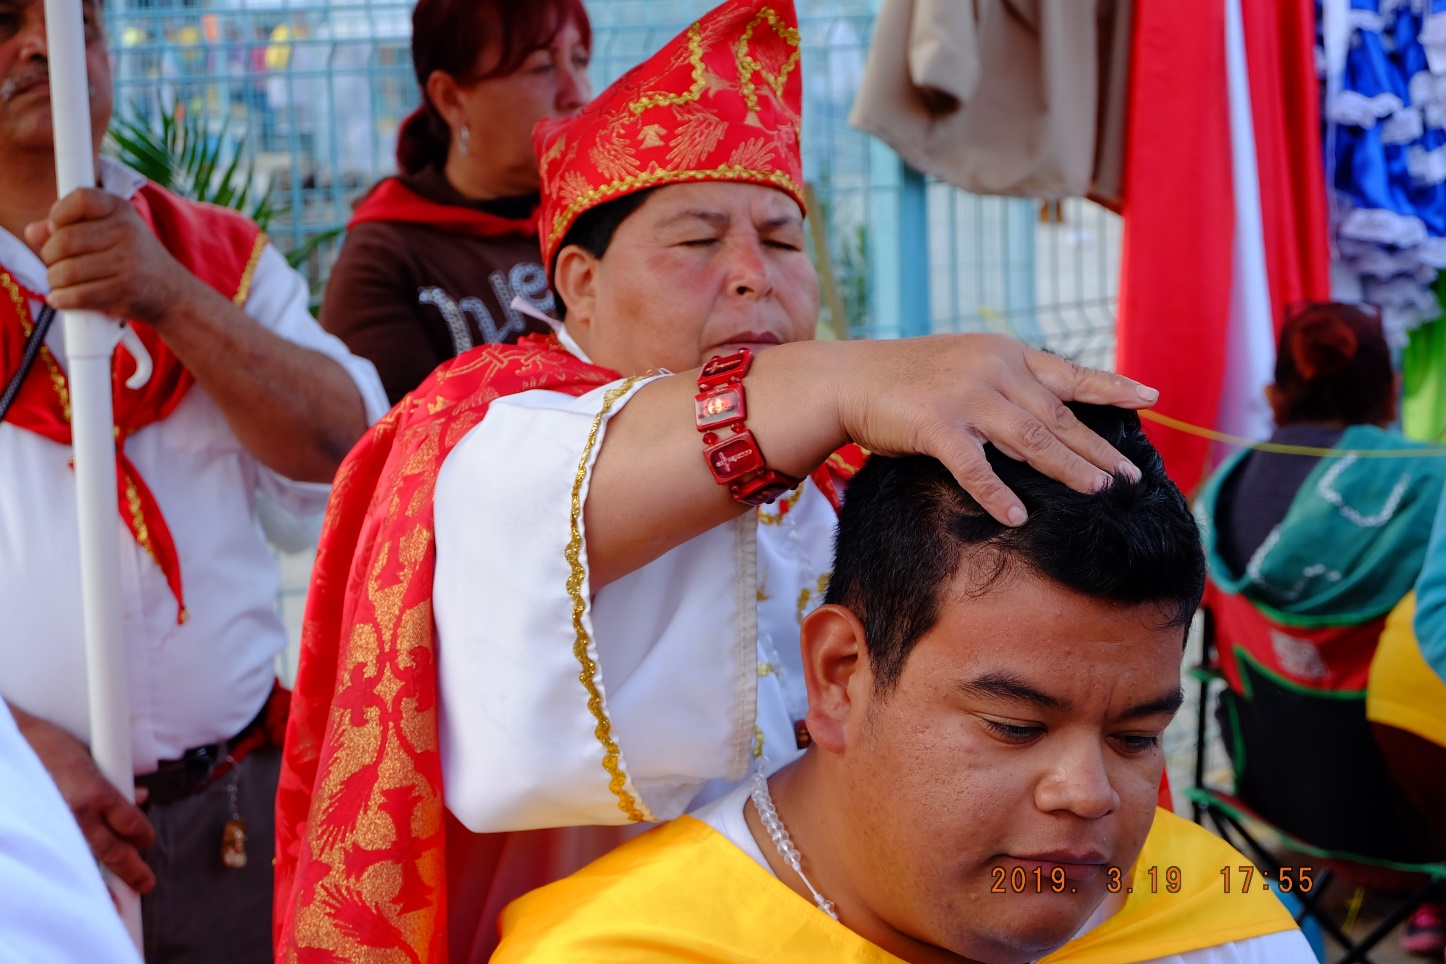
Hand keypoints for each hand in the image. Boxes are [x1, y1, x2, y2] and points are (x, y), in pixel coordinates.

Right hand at [12, 707, 156, 893]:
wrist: (13, 745)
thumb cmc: (49, 747)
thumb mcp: (90, 758)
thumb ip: (115, 782)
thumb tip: (138, 797)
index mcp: (97, 792)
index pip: (131, 823)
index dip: (143, 835)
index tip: (146, 841)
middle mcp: (79, 813)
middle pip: (114, 851)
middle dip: (132, 870)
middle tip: (144, 883)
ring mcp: (57, 825)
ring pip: (89, 860)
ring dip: (104, 880)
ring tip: (118, 899)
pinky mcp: (39, 830)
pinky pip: (64, 856)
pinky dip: (75, 872)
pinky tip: (82, 886)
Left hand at [25, 187, 205, 328]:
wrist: (171, 292)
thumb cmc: (131, 258)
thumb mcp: (107, 232)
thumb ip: (68, 227)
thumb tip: (34, 232)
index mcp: (121, 210)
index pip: (81, 198)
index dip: (59, 213)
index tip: (56, 227)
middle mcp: (127, 232)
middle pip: (64, 239)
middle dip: (50, 255)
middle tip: (56, 263)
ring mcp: (127, 262)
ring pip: (66, 271)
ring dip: (54, 280)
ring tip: (60, 282)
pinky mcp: (124, 290)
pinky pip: (77, 295)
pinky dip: (62, 299)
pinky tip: (62, 297)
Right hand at [834, 334, 1158, 525]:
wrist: (849, 378)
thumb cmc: (907, 379)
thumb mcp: (965, 366)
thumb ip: (1004, 385)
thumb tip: (1046, 419)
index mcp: (1005, 354)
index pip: (1069, 374)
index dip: (1111, 387)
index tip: (1151, 396)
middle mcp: (993, 370)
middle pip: (1058, 417)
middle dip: (1099, 448)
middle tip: (1131, 475)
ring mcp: (966, 396)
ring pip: (1031, 440)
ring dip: (1068, 469)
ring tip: (1099, 492)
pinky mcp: (936, 425)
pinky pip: (976, 467)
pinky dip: (998, 494)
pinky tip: (1018, 515)